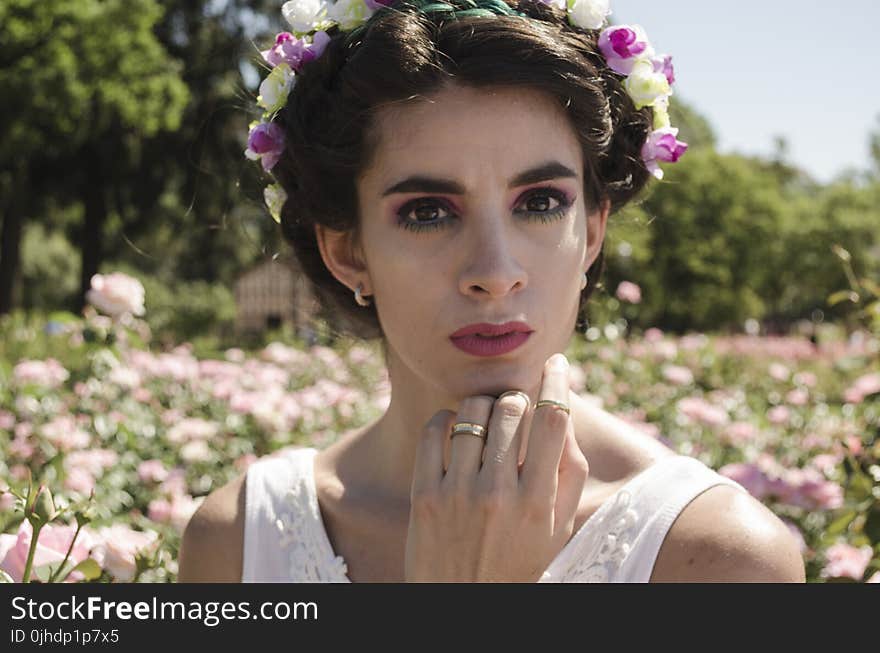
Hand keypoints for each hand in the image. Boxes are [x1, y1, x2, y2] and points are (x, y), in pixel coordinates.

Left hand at [404, 353, 589, 581]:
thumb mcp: (557, 529)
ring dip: (483, 405)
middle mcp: (499, 493)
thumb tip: (564, 416)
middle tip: (515, 407)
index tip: (555, 364)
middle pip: (512, 408)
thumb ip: (569, 474)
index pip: (554, 421)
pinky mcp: (424, 495)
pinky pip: (434, 430)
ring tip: (486, 421)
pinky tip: (454, 427)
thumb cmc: (518, 562)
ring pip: (472, 412)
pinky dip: (445, 418)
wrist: (463, 604)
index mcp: (539, 502)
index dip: (557, 382)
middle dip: (516, 398)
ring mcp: (458, 493)